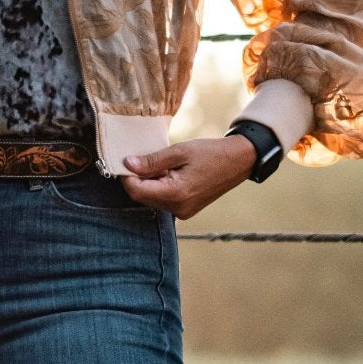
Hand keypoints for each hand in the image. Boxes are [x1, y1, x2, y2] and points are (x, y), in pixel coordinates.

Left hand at [120, 136, 258, 218]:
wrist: (238, 162)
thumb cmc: (210, 153)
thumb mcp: (179, 151)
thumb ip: (152, 161)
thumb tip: (127, 164)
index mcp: (176, 194)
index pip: (137, 191)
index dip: (126, 176)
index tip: (125, 160)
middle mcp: (178, 208)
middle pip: (143, 197)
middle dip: (137, 179)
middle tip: (143, 159)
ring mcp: (183, 212)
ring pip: (152, 200)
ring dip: (149, 183)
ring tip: (163, 165)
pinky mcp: (186, 211)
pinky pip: (163, 201)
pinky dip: (160, 187)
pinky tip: (170, 173)